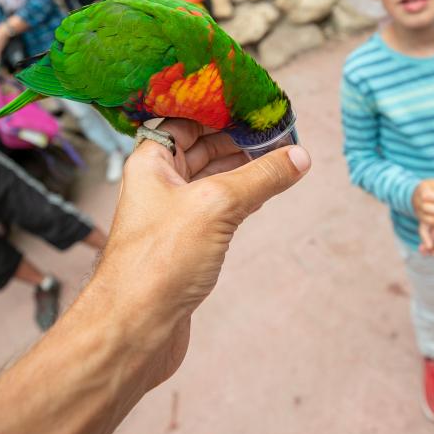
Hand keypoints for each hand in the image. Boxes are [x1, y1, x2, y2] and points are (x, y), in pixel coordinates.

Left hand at [95, 118, 310, 388]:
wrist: (135, 329)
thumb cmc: (159, 262)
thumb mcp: (218, 205)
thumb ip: (261, 177)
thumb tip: (298, 157)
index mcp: (152, 161)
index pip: (186, 119)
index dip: (218, 110)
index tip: (253, 104)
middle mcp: (159, 183)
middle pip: (202, 147)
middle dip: (238, 137)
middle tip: (275, 131)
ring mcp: (173, 213)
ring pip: (212, 178)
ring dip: (243, 167)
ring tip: (278, 156)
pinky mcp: (186, 241)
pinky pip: (218, 206)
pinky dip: (242, 195)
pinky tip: (265, 191)